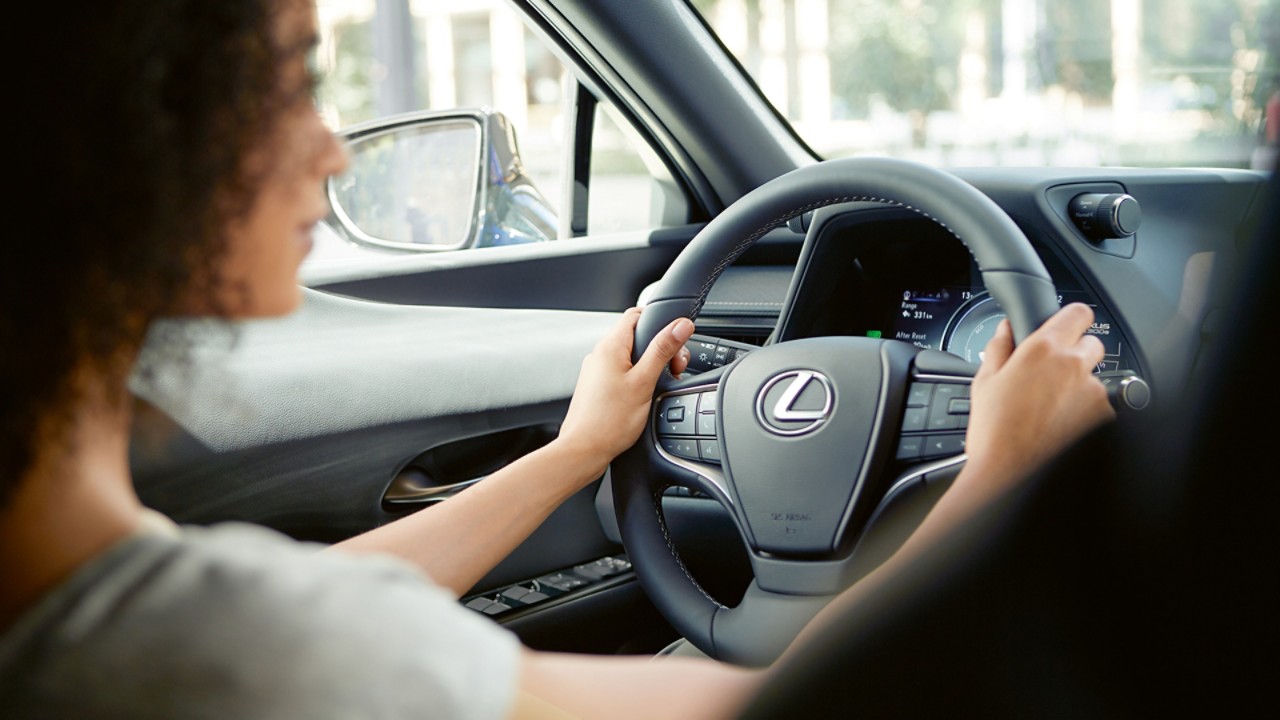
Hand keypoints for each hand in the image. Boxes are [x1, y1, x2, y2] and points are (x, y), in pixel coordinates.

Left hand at [556, 308, 694, 472]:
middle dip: (660, 349)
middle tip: (673, 370)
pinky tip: (644, 396)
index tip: (676, 339)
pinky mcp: (597, 387)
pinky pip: (622, 373)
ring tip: (659, 385)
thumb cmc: (609, 421)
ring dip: (650, 366)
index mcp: (610, 346)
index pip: (637, 315)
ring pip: (630, 357)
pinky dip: (637, 378)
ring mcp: (597, 371)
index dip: (660, 322)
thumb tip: (680, 325)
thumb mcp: (644, 382)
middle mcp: (600, 355)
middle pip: (637, 337)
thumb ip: (663, 350)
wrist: (584, 451)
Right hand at [962, 303, 1114, 491]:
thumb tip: (1006, 330)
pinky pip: (1100, 406)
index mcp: (1043, 349)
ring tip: (1052, 409)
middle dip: (1076, 354)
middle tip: (1053, 375)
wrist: (1009, 472)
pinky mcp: (1104, 417)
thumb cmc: (994, 431)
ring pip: (1095, 378)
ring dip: (1079, 387)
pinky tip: (1062, 425)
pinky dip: (1086, 413)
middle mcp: (1074, 366)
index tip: (1067, 327)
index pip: (1078, 313)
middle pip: (1092, 344)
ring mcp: (1093, 393)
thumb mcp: (985, 382)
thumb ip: (999, 347)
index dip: (1072, 319)